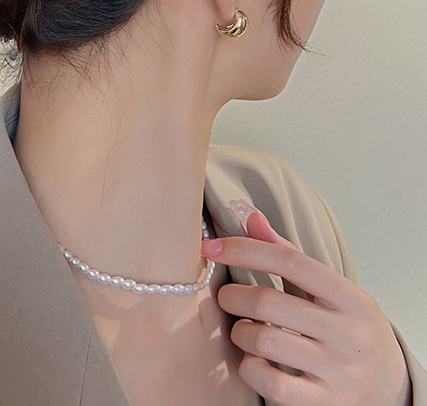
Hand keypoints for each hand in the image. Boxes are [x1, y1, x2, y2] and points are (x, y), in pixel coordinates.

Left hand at [200, 206, 411, 405]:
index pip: (290, 261)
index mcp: (350, 298)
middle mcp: (348, 334)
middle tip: (227, 298)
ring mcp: (338, 372)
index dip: (244, 250)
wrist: (392, 389)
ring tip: (243, 331)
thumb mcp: (332, 291)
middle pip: (269, 302)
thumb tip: (250, 217)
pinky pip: (272, 384)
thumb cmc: (350, 331)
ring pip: (265, 340)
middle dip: (233, 296)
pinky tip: (254, 361)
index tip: (211, 247)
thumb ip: (289, 255)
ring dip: (240, 333)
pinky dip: (251, 368)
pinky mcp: (325, 404)